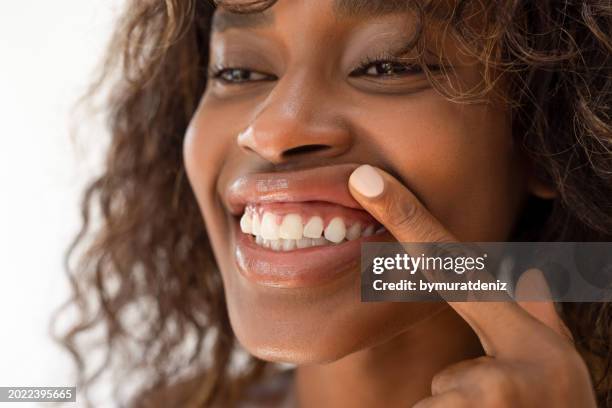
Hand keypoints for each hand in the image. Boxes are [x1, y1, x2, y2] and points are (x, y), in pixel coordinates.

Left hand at [348, 165, 596, 407]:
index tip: (363, 180)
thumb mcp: (560, 370)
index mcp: (530, 341)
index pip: (454, 265)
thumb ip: (542, 318)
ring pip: (436, 407)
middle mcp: (517, 366)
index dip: (407, 218)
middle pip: (446, 377)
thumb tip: (531, 271)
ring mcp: (493, 400)